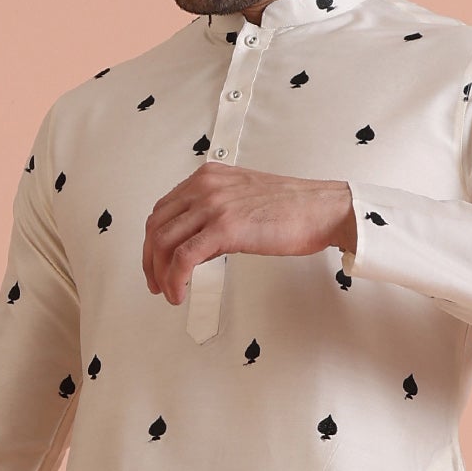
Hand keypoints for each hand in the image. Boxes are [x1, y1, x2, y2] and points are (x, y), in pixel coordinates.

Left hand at [141, 171, 358, 305]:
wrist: (321, 209)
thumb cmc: (293, 208)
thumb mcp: (243, 200)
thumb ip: (216, 215)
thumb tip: (198, 247)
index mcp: (208, 177)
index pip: (163, 209)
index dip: (154, 240)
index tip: (157, 262)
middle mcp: (205, 187)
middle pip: (157, 226)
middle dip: (150, 259)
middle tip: (155, 282)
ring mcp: (213, 206)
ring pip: (164, 242)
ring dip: (159, 273)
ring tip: (167, 292)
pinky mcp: (224, 228)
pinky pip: (183, 258)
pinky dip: (174, 279)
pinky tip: (179, 292)